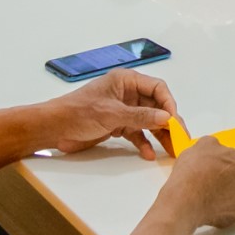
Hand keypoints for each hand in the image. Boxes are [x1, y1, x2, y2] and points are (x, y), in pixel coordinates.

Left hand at [46, 69, 181, 160]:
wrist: (54, 128)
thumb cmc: (79, 112)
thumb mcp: (112, 114)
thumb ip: (140, 116)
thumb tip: (166, 118)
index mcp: (126, 81)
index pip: (157, 88)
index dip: (168, 104)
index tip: (174, 121)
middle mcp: (127, 93)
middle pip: (155, 106)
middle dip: (167, 122)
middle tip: (179, 138)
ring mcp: (123, 110)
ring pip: (148, 121)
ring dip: (159, 135)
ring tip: (170, 150)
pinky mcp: (117, 125)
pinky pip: (136, 132)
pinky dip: (143, 142)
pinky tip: (149, 154)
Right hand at [164, 136, 234, 228]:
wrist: (185, 202)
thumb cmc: (199, 168)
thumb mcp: (205, 144)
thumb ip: (218, 146)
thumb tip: (217, 153)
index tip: (226, 156)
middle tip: (217, 169)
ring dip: (231, 189)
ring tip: (210, 186)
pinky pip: (231, 208)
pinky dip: (223, 204)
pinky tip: (207, 200)